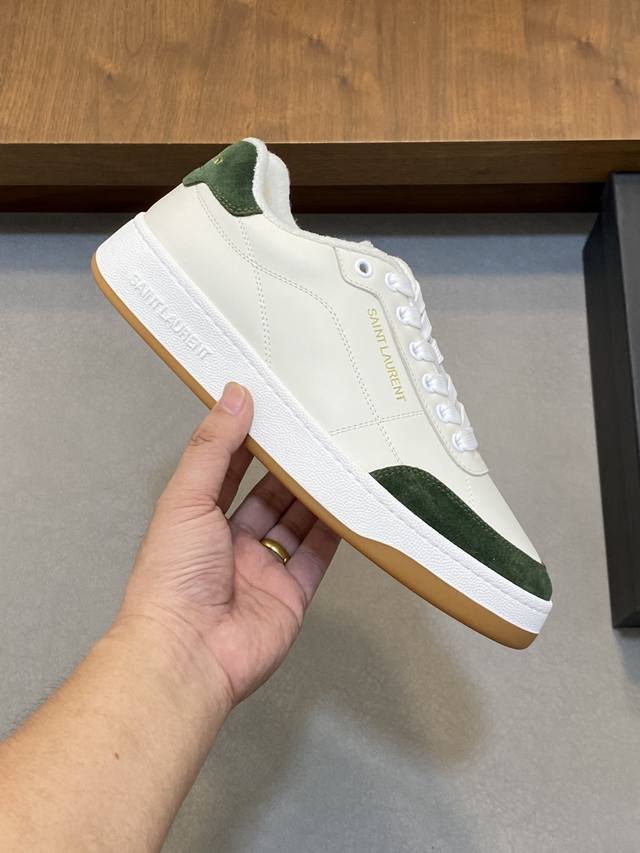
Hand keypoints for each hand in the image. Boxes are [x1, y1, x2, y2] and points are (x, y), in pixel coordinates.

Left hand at [117, 382, 339, 708]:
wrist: (188, 652)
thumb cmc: (173, 575)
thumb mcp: (187, 498)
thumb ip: (213, 448)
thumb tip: (233, 395)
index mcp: (198, 520)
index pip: (229, 471)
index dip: (250, 442)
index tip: (276, 412)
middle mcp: (231, 544)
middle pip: (269, 498)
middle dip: (291, 469)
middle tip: (320, 435)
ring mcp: (263, 571)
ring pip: (296, 524)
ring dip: (315, 496)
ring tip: (340, 459)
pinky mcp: (292, 595)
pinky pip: (317, 557)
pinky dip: (334, 532)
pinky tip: (349, 505)